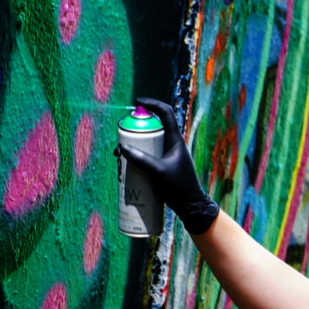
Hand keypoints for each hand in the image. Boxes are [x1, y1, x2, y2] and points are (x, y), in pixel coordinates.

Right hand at [113, 98, 218, 233]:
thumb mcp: (159, 171)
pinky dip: (134, 158)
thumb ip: (142, 160)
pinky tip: (123, 166)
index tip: (137, 102)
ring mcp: (166, 156)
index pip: (166, 114)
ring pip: (146, 144)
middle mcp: (171, 145)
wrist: (190, 206)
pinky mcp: (161, 167)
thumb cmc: (180, 187)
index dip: (153, 104)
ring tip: (117, 156)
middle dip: (134, 130)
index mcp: (175, 140)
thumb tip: (122, 147)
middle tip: (120, 137)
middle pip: (151, 129)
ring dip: (132, 146)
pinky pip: (146, 157)